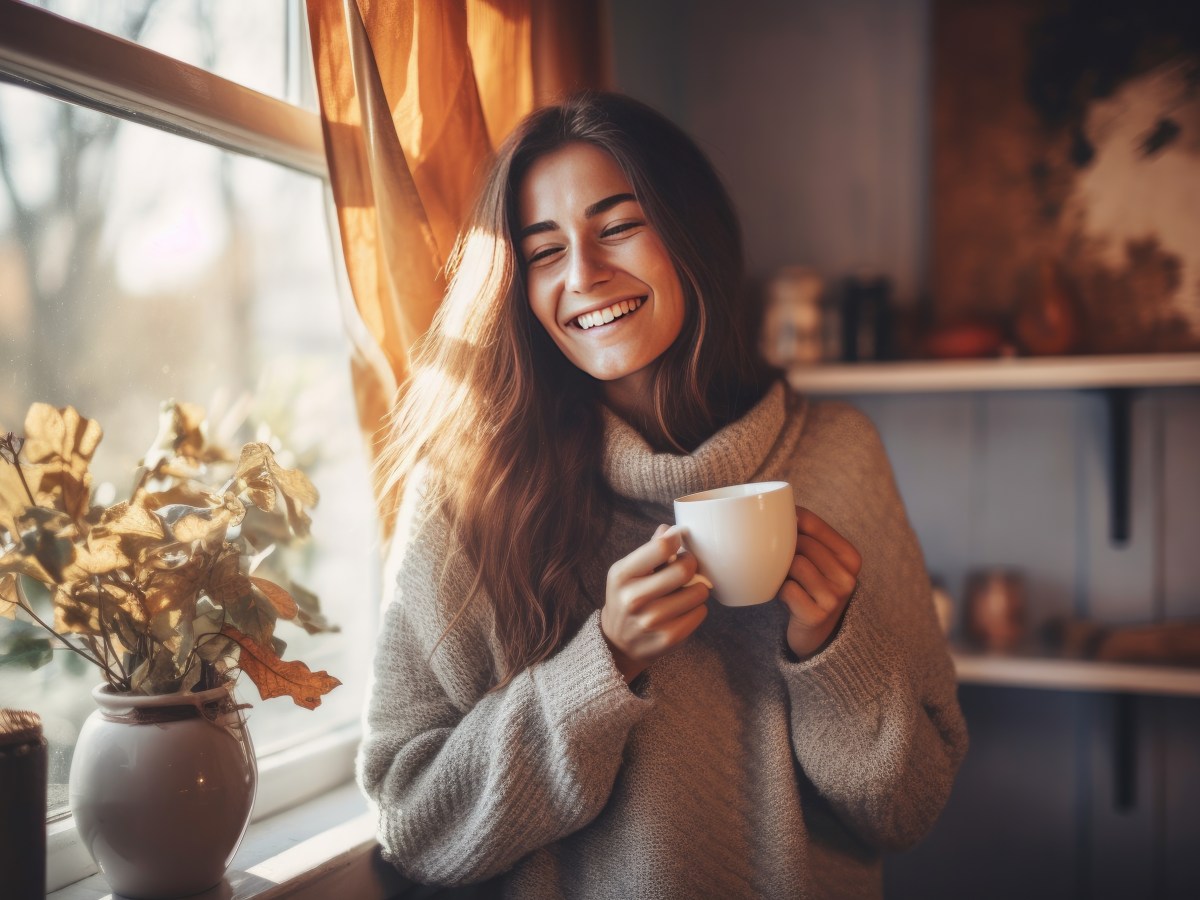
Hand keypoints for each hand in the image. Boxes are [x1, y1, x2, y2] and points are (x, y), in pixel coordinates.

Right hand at [600, 524, 710, 682]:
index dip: (677, 540)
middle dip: (691, 564)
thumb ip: (650, 549)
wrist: (618, 642)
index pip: (661, 547)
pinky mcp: (669, 638)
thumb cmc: (627, 597)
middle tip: (686, 567)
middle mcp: (634, 599)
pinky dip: (696, 608)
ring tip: (684, 591)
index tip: (678, 541)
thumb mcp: (628, 571)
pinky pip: (701, 612)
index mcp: (622, 575)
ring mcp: (652, 621)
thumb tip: (670, 529)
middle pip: (685, 569)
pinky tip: (682, 610)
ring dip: (696, 588)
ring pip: (699, 592)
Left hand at [779, 507, 861, 659]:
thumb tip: (780, 506)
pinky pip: (787, 590)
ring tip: (782, 578)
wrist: (816, 637)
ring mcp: (835, 597)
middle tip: (777, 560)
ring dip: (781, 571)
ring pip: (796, 564)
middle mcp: (848, 576)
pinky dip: (778, 590)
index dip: (788, 519)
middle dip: (783, 549)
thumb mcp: (819, 562)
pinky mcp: (817, 615)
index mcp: (850, 557)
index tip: (776, 524)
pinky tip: (782, 596)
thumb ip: (808, 537)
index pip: (812, 523)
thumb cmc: (810, 590)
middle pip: (802, 543)